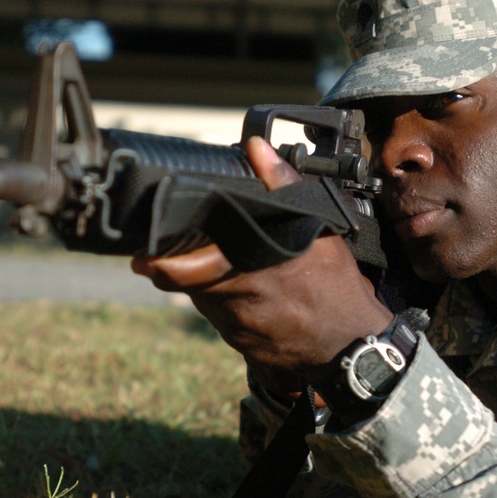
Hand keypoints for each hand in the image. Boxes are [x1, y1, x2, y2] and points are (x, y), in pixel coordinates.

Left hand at [131, 136, 393, 398]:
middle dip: (181, 266)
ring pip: (203, 301)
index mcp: (250, 268)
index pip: (182, 270)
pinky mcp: (241, 347)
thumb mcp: (319, 230)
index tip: (143, 253)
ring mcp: (237, 329)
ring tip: (221, 266)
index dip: (158, 261)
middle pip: (187, 284)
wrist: (352, 349)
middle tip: (176, 250)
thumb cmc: (336, 288)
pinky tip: (242, 291)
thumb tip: (256, 148)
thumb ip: (284, 187)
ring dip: (203, 284)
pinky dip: (223, 303)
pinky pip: (220, 320)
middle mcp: (237, 302)